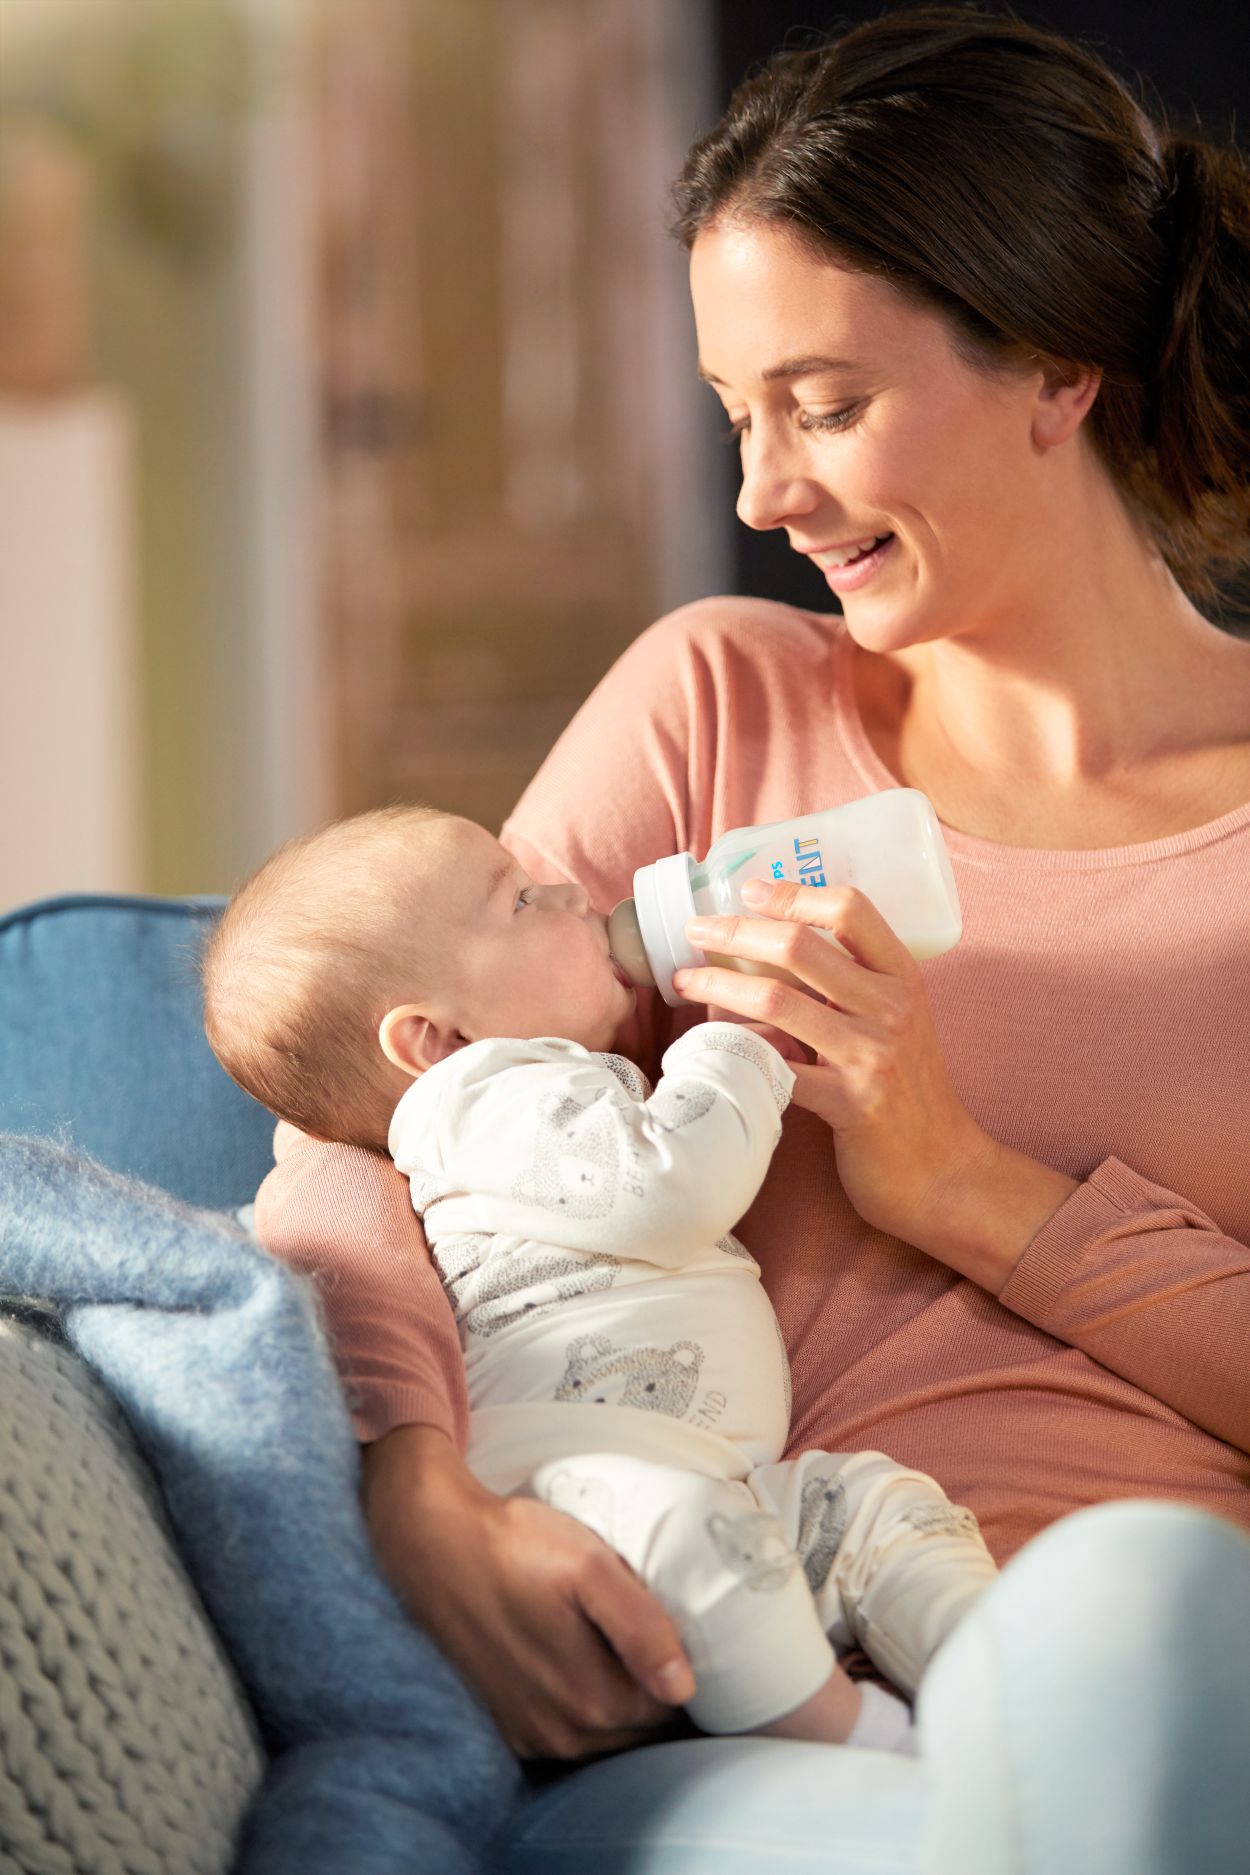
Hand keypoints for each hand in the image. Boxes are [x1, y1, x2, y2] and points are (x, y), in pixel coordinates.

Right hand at [361, 1425, 694, 1759]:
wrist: (432, 1543)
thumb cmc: (512, 1546)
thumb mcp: (589, 1568)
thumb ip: (641, 1628)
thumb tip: (683, 1687)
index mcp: (591, 1701)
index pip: (671, 1704)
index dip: (680, 1660)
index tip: (672, 1619)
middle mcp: (562, 1735)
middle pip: (639, 1724)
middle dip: (649, 1681)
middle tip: (642, 1620)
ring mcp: (531, 1735)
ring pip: (605, 1730)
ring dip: (616, 1690)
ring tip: (608, 1633)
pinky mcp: (507, 1723)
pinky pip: (567, 1725)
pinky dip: (580, 1697)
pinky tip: (574, 1651)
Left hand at [676, 880, 992, 1253]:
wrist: (942, 1171)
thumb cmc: (909, 1092)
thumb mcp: (895, 1023)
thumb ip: (851, 986)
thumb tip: (772, 947)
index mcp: (903, 978)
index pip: (851, 909)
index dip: (794, 892)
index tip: (749, 889)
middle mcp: (891, 1008)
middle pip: (801, 946)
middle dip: (736, 930)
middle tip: (697, 930)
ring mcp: (871, 1055)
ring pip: (777, 1000)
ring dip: (719, 984)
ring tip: (686, 980)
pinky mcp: (849, 1105)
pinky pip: (776, 1066)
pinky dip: (735, 1049)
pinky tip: (707, 1044)